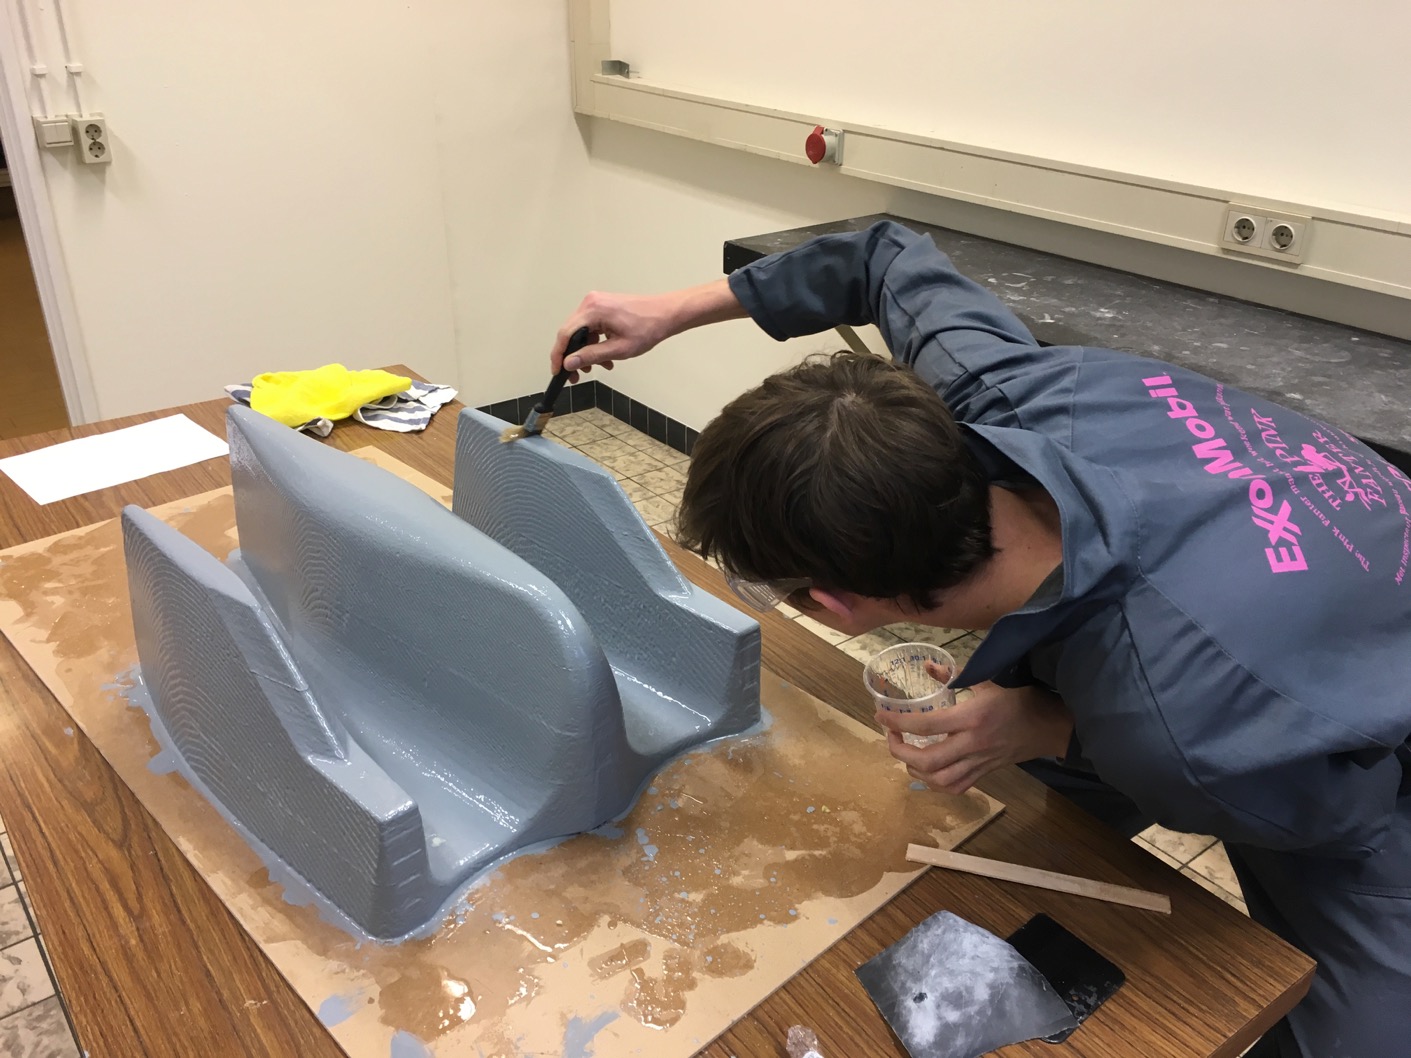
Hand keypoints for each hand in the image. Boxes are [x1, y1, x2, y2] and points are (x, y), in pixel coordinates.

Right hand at [550, 292, 676, 381]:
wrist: (666, 314)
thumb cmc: (648, 327)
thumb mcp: (618, 349)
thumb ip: (591, 356)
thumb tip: (569, 363)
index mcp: (593, 309)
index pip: (565, 334)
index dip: (558, 355)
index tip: (557, 371)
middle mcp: (590, 302)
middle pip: (571, 333)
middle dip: (573, 356)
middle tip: (575, 376)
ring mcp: (596, 303)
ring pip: (580, 331)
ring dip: (586, 351)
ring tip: (597, 367)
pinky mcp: (602, 306)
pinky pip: (590, 327)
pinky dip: (594, 342)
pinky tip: (604, 357)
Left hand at [876, 682, 1072, 794]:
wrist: (1048, 726)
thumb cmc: (1017, 699)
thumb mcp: (986, 679)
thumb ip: (953, 675)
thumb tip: (925, 666)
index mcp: (972, 717)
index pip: (926, 724)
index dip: (897, 722)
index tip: (880, 715)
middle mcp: (973, 744)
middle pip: (929, 760)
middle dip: (900, 751)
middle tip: (890, 737)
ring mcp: (979, 762)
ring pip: (940, 780)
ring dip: (915, 770)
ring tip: (904, 754)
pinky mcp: (985, 773)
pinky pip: (955, 788)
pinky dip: (934, 784)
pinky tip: (925, 772)